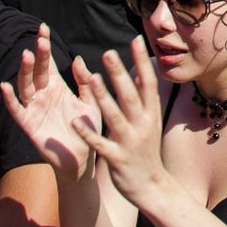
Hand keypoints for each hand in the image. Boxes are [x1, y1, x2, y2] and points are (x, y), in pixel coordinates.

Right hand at [0, 25, 98, 173]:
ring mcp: (34, 109)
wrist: (82, 159)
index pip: (49, 63)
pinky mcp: (29, 125)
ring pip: (25, 86)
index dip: (45, 47)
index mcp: (57, 87)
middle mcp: (43, 95)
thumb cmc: (86, 129)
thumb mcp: (90, 102)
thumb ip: (85, 82)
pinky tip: (5, 87)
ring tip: (27, 56)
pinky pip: (17, 111)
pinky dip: (10, 99)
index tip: (44, 29)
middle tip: (39, 39)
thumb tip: (78, 59)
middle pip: (37, 71)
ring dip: (25, 72)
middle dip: (38, 55)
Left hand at [74, 39, 173, 210]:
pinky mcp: (116, 158)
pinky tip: (75, 121)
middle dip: (119, 74)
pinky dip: (88, 132)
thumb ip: (144, 98)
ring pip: (115, 116)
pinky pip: (100, 143)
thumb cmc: (146, 149)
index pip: (147, 83)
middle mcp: (143, 125)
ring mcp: (130, 142)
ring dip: (103, 96)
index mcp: (151, 114)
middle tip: (108, 52)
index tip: (135, 39)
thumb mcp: (151, 121)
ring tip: (90, 77)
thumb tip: (142, 69)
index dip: (141, 61)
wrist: (151, 187)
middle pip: (131, 96)